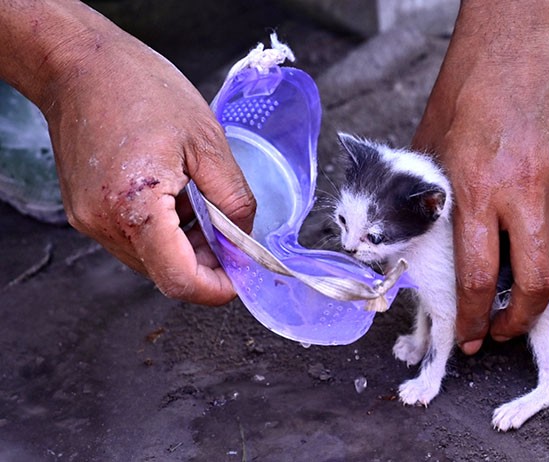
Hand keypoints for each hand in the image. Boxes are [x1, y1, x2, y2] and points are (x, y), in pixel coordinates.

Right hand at [28, 5, 254, 304]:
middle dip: (207, 265)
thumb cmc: (138, 88)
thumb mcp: (207, 141)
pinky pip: (135, 240)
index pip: (179, 281)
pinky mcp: (86, 212)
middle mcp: (104, 223)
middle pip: (166, 275)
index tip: (243, 277)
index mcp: (135, 207)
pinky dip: (165, 234)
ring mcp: (91, 220)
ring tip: (204, 207)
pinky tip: (180, 201)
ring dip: (187, 249)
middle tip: (235, 235)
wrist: (79, 64)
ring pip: (151, 260)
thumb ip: (233, 199)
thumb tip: (245, 239)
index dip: (217, 289)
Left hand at [413, 1, 548, 357]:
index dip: (471, 316)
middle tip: (508, 333)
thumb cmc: (466, 89)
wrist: (515, 38)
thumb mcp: (429, 147)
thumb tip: (415, 244)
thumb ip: (426, 199)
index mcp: (477, 186)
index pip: (476, 275)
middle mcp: (526, 189)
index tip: (471, 335)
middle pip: (534, 279)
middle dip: (520, 320)